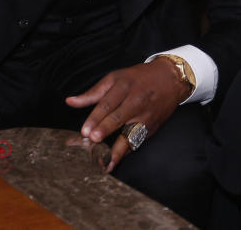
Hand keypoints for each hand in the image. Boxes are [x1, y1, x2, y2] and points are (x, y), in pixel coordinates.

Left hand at [65, 59, 187, 170]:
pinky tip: (116, 161)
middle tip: (93, 139)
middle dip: (106, 129)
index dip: (95, 117)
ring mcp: (146, 115)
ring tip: (106, 162)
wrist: (171, 79)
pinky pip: (138, 141)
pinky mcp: (152, 126)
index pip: (108, 103)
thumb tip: (70, 101)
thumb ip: (93, 93)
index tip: (85, 130)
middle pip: (119, 116)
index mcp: (124, 86)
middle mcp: (136, 101)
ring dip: (118, 149)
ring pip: (130, 134)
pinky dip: (127, 152)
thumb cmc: (139, 78)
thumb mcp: (115, 78)